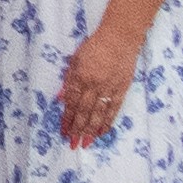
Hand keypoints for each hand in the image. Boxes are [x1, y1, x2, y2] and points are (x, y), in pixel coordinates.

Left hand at [57, 23, 142, 148]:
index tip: (63, 132)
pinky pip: (113, 109)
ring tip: (86, 143)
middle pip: (84, 112)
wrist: (120, 38)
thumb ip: (68, 80)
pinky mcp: (122, 89)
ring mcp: (109, 88)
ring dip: (91, 130)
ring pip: (98, 114)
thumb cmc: (94, 46)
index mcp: (80, 76)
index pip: (72, 103)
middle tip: (72, 144)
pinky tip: (102, 132)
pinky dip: (107, 122)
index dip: (67, 119)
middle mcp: (94, 85)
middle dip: (77, 130)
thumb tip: (60, 99)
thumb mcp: (75, 59)